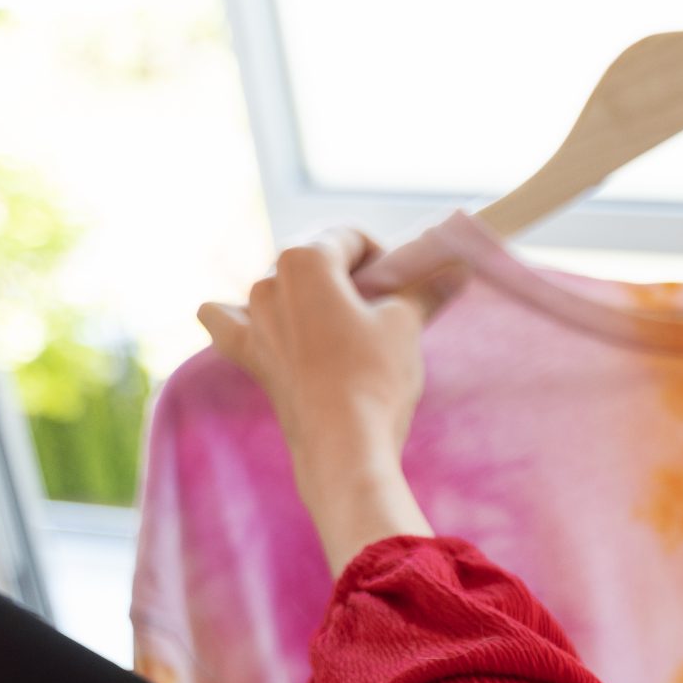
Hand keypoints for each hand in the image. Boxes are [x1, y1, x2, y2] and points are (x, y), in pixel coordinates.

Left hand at [198, 228, 434, 572]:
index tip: (404, 284)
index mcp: (304, 260)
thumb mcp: (407, 326)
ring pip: (277, 286)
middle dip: (348, 277)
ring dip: (308, 296)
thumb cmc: (375, 377)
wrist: (343, 445)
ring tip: (343, 326)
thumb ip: (426, 289)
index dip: (384, 256)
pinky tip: (256, 321)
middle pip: (314, 261)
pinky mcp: (248, 354)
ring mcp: (251, 318)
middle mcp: (268, 280)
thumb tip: (457, 265)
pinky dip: (236, 316)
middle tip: (383, 309)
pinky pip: (224, 320)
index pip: (350, 238)